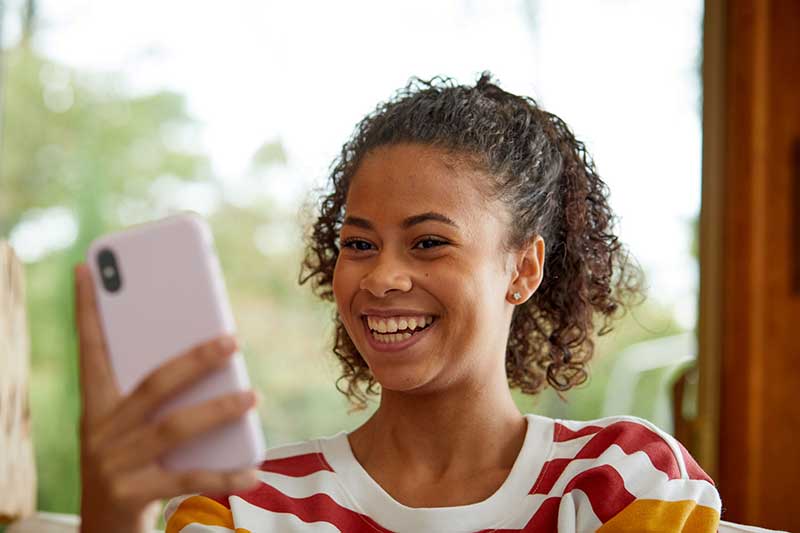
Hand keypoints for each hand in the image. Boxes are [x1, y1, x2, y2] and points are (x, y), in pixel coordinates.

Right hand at [74, 262, 260, 532]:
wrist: (103, 530)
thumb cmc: (129, 465)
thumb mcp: (130, 428)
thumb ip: (157, 396)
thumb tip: (213, 354)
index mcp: (97, 406)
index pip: (90, 348)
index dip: (88, 308)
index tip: (88, 267)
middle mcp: (100, 430)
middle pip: (152, 384)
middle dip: (194, 359)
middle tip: (233, 339)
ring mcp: (113, 463)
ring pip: (174, 427)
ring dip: (218, 408)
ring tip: (253, 396)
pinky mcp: (131, 494)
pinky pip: (188, 478)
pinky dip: (224, 474)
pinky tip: (253, 470)